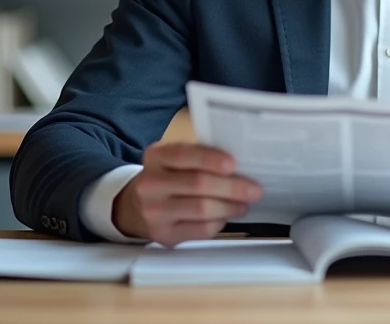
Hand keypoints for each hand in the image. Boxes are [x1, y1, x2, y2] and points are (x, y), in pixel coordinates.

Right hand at [113, 141, 261, 246]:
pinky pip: (201, 230)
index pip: (184, 155)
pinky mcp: (164, 235)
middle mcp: (150, 184)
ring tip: (244, 203)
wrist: (135, 207)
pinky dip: (219, 222)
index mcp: (155, 157)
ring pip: (202, 209)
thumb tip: (240, 164)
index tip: (233, 164)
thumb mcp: (172, 159)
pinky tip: (226, 216)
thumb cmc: (167, 177)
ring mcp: (154, 212)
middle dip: (232, 187)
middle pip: (197, 184)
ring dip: (230, 206)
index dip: (211, 159)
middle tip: (254, 189)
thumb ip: (198, 156)